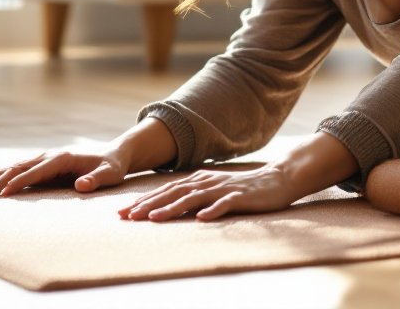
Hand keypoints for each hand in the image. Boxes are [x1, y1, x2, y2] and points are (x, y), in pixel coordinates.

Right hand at [0, 149, 128, 197]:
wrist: (112, 155)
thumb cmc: (111, 167)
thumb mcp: (110, 174)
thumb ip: (97, 179)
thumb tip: (82, 186)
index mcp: (61, 158)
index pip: (35, 171)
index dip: (18, 182)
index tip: (1, 195)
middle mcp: (46, 157)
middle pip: (13, 169)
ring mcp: (39, 161)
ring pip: (6, 170)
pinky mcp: (35, 167)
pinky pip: (9, 173)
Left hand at [119, 165, 307, 222]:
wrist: (278, 179)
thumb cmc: (243, 189)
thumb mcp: (214, 191)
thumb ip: (194, 197)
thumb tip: (167, 207)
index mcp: (199, 181)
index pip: (166, 190)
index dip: (144, 200)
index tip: (122, 213)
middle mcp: (208, 182)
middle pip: (174, 193)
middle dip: (149, 204)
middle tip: (128, 216)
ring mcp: (224, 189)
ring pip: (194, 198)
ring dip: (173, 208)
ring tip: (155, 218)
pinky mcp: (241, 196)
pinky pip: (225, 204)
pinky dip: (212, 210)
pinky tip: (201, 219)